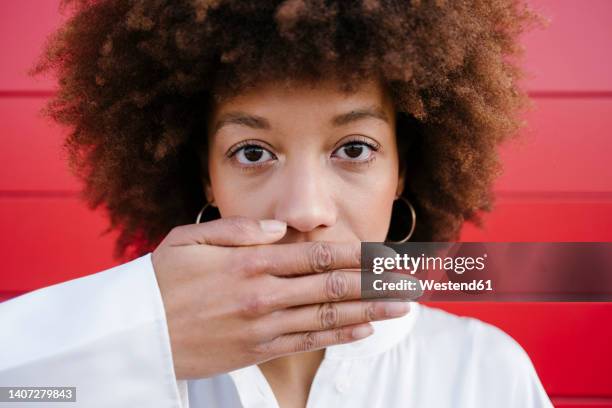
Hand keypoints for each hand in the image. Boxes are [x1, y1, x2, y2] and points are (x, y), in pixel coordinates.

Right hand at [151, 216, 410, 378]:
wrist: (137, 334)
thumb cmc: (161, 280)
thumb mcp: (190, 238)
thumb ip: (238, 230)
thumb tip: (279, 227)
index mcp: (250, 262)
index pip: (315, 254)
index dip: (354, 253)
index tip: (383, 251)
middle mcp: (264, 294)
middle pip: (332, 286)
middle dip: (375, 282)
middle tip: (409, 280)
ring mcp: (263, 326)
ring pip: (328, 316)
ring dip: (369, 310)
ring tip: (402, 306)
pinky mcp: (257, 350)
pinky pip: (308, 342)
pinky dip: (340, 336)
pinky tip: (365, 330)